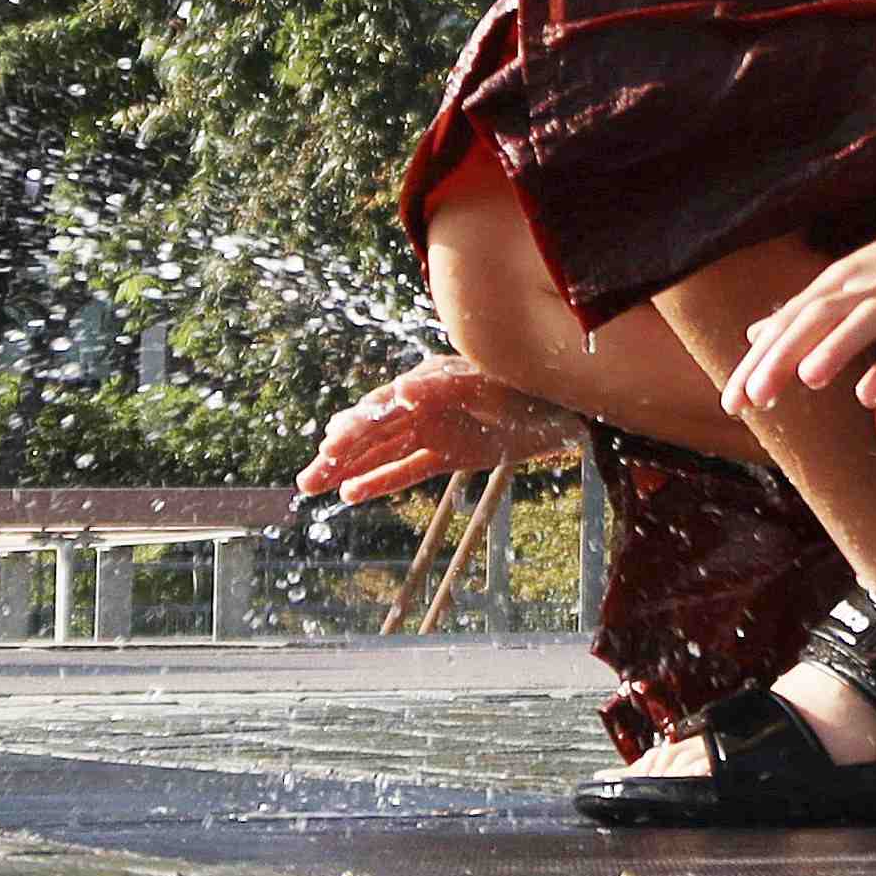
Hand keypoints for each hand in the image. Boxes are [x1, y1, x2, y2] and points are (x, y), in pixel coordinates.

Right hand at [298, 356, 579, 505]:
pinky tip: (351, 494)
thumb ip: (447, 386)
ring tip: (314, 488)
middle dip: (339, 453)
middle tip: (306, 479)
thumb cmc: (529, 383)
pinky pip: (407, 469)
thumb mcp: (490, 383)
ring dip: (349, 469)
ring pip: (383, 452)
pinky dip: (380, 481)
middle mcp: (426, 405)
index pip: (383, 405)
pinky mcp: (449, 453)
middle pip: (374, 431)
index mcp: (430, 381)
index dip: (356, 425)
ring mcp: (436, 430)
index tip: (330, 444)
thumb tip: (403, 390)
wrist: (569, 407)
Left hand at [723, 197, 875, 416]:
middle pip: (815, 320)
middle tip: (749, 400)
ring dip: (833, 349)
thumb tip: (756, 333)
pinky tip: (869, 395)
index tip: (731, 402)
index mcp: (842, 281)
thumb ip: (807, 309)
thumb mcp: (856, 277)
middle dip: (779, 360)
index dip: (757, 361)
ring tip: (806, 380)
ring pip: (862, 322)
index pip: (788, 323)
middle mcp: (866, 288)